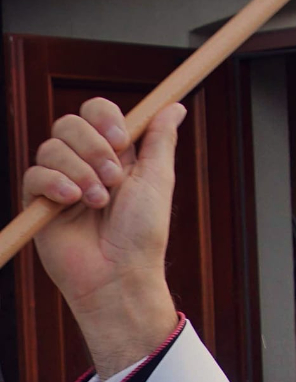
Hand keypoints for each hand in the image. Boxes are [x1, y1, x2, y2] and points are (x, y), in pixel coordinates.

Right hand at [24, 97, 184, 376]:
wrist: (120, 275)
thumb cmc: (143, 234)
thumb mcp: (157, 181)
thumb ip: (160, 141)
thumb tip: (175, 106)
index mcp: (115, 155)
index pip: (97, 112)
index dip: (105, 117)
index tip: (121, 139)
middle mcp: (85, 164)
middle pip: (70, 123)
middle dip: (94, 147)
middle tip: (114, 179)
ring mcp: (60, 182)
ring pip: (52, 147)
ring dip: (80, 171)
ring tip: (98, 202)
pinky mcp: (39, 203)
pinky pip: (33, 174)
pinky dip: (54, 183)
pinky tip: (72, 201)